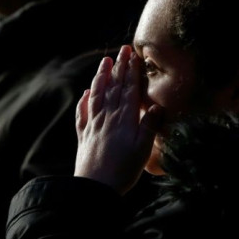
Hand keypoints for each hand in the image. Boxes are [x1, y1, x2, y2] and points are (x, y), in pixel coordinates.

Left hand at [74, 45, 162, 193]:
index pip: (128, 89)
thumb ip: (149, 126)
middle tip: (121, 50)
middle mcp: (107, 118)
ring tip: (104, 63)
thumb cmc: (123, 170)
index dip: (131, 71)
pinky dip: (84, 101)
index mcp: (124, 119)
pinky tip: (86, 94)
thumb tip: (156, 106)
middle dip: (118, 68)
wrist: (95, 188)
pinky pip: (82, 114)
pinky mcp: (83, 136)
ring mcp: (93, 125)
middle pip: (113, 88)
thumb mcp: (143, 150)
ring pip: (96, 95)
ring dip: (100, 77)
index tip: (133, 55)